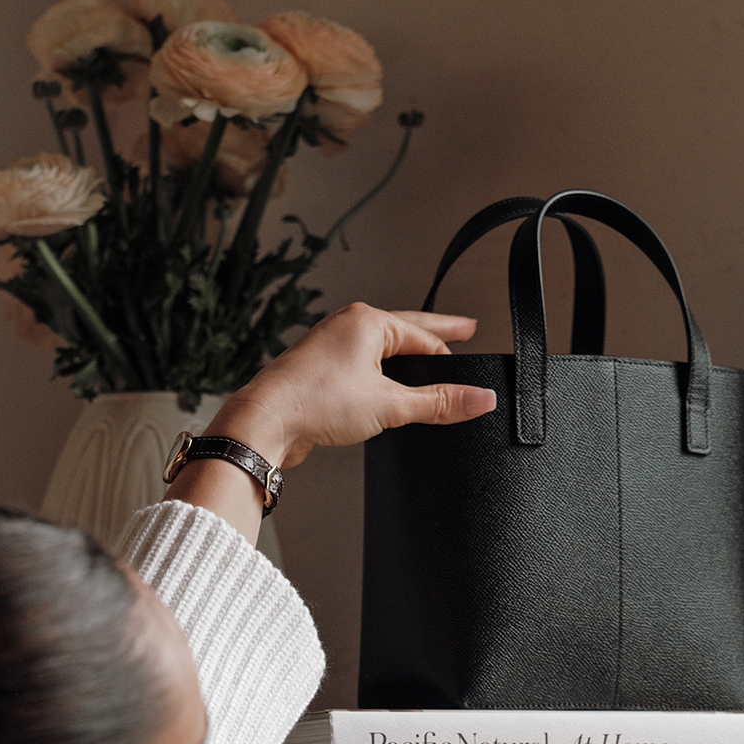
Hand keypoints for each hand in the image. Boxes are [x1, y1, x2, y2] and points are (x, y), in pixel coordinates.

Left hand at [164, 303, 496, 541]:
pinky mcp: (319, 375)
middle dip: (435, 333)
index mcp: (367, 322)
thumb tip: (479, 399)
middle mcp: (347, 328)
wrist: (265, 422)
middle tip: (462, 328)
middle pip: (404, 330)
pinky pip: (360, 369)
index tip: (471, 354)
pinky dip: (379, 375)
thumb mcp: (389, 404)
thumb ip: (437, 403)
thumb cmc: (314, 402)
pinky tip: (384, 390)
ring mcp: (330, 350)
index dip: (450, 349)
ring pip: (379, 349)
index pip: (424, 334)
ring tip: (426, 362)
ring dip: (403, 356)